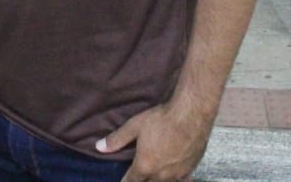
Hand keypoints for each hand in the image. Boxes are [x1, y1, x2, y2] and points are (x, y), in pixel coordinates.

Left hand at [97, 95, 212, 181]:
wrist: (192, 114)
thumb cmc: (161, 119)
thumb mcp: (135, 126)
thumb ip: (117, 139)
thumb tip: (98, 147)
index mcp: (144, 166)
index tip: (123, 181)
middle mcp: (160, 175)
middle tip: (138, 176)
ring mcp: (177, 174)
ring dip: (157, 181)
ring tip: (153, 175)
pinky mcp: (191, 169)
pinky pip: (181, 181)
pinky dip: (175, 180)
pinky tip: (174, 176)